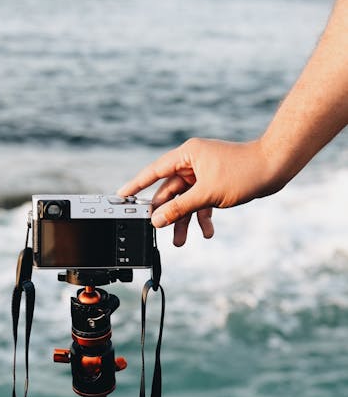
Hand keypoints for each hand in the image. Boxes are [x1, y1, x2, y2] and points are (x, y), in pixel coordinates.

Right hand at [118, 137, 273, 244]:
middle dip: (166, 213)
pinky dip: (203, 217)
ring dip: (184, 220)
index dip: (136, 185)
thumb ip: (179, 208)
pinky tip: (207, 232)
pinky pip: (201, 202)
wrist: (274, 168)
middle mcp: (192, 163)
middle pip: (170, 191)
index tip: (121, 196)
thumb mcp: (206, 195)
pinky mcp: (215, 183)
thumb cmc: (243, 173)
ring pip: (186, 200)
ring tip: (180, 241)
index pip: (154, 172)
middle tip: (156, 230)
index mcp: (187, 155)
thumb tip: (157, 219)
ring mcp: (204, 174)